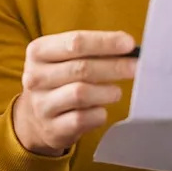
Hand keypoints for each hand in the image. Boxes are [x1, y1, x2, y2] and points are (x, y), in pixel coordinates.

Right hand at [13, 30, 137, 156]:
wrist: (35, 118)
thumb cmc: (59, 80)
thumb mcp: (64, 58)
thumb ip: (92, 49)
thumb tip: (127, 46)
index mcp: (38, 52)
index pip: (75, 42)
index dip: (105, 42)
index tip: (129, 44)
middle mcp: (35, 77)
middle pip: (81, 68)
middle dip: (114, 66)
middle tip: (136, 67)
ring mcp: (42, 104)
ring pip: (81, 94)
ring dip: (106, 92)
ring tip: (116, 92)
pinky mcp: (52, 128)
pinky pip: (83, 119)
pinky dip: (98, 113)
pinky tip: (100, 109)